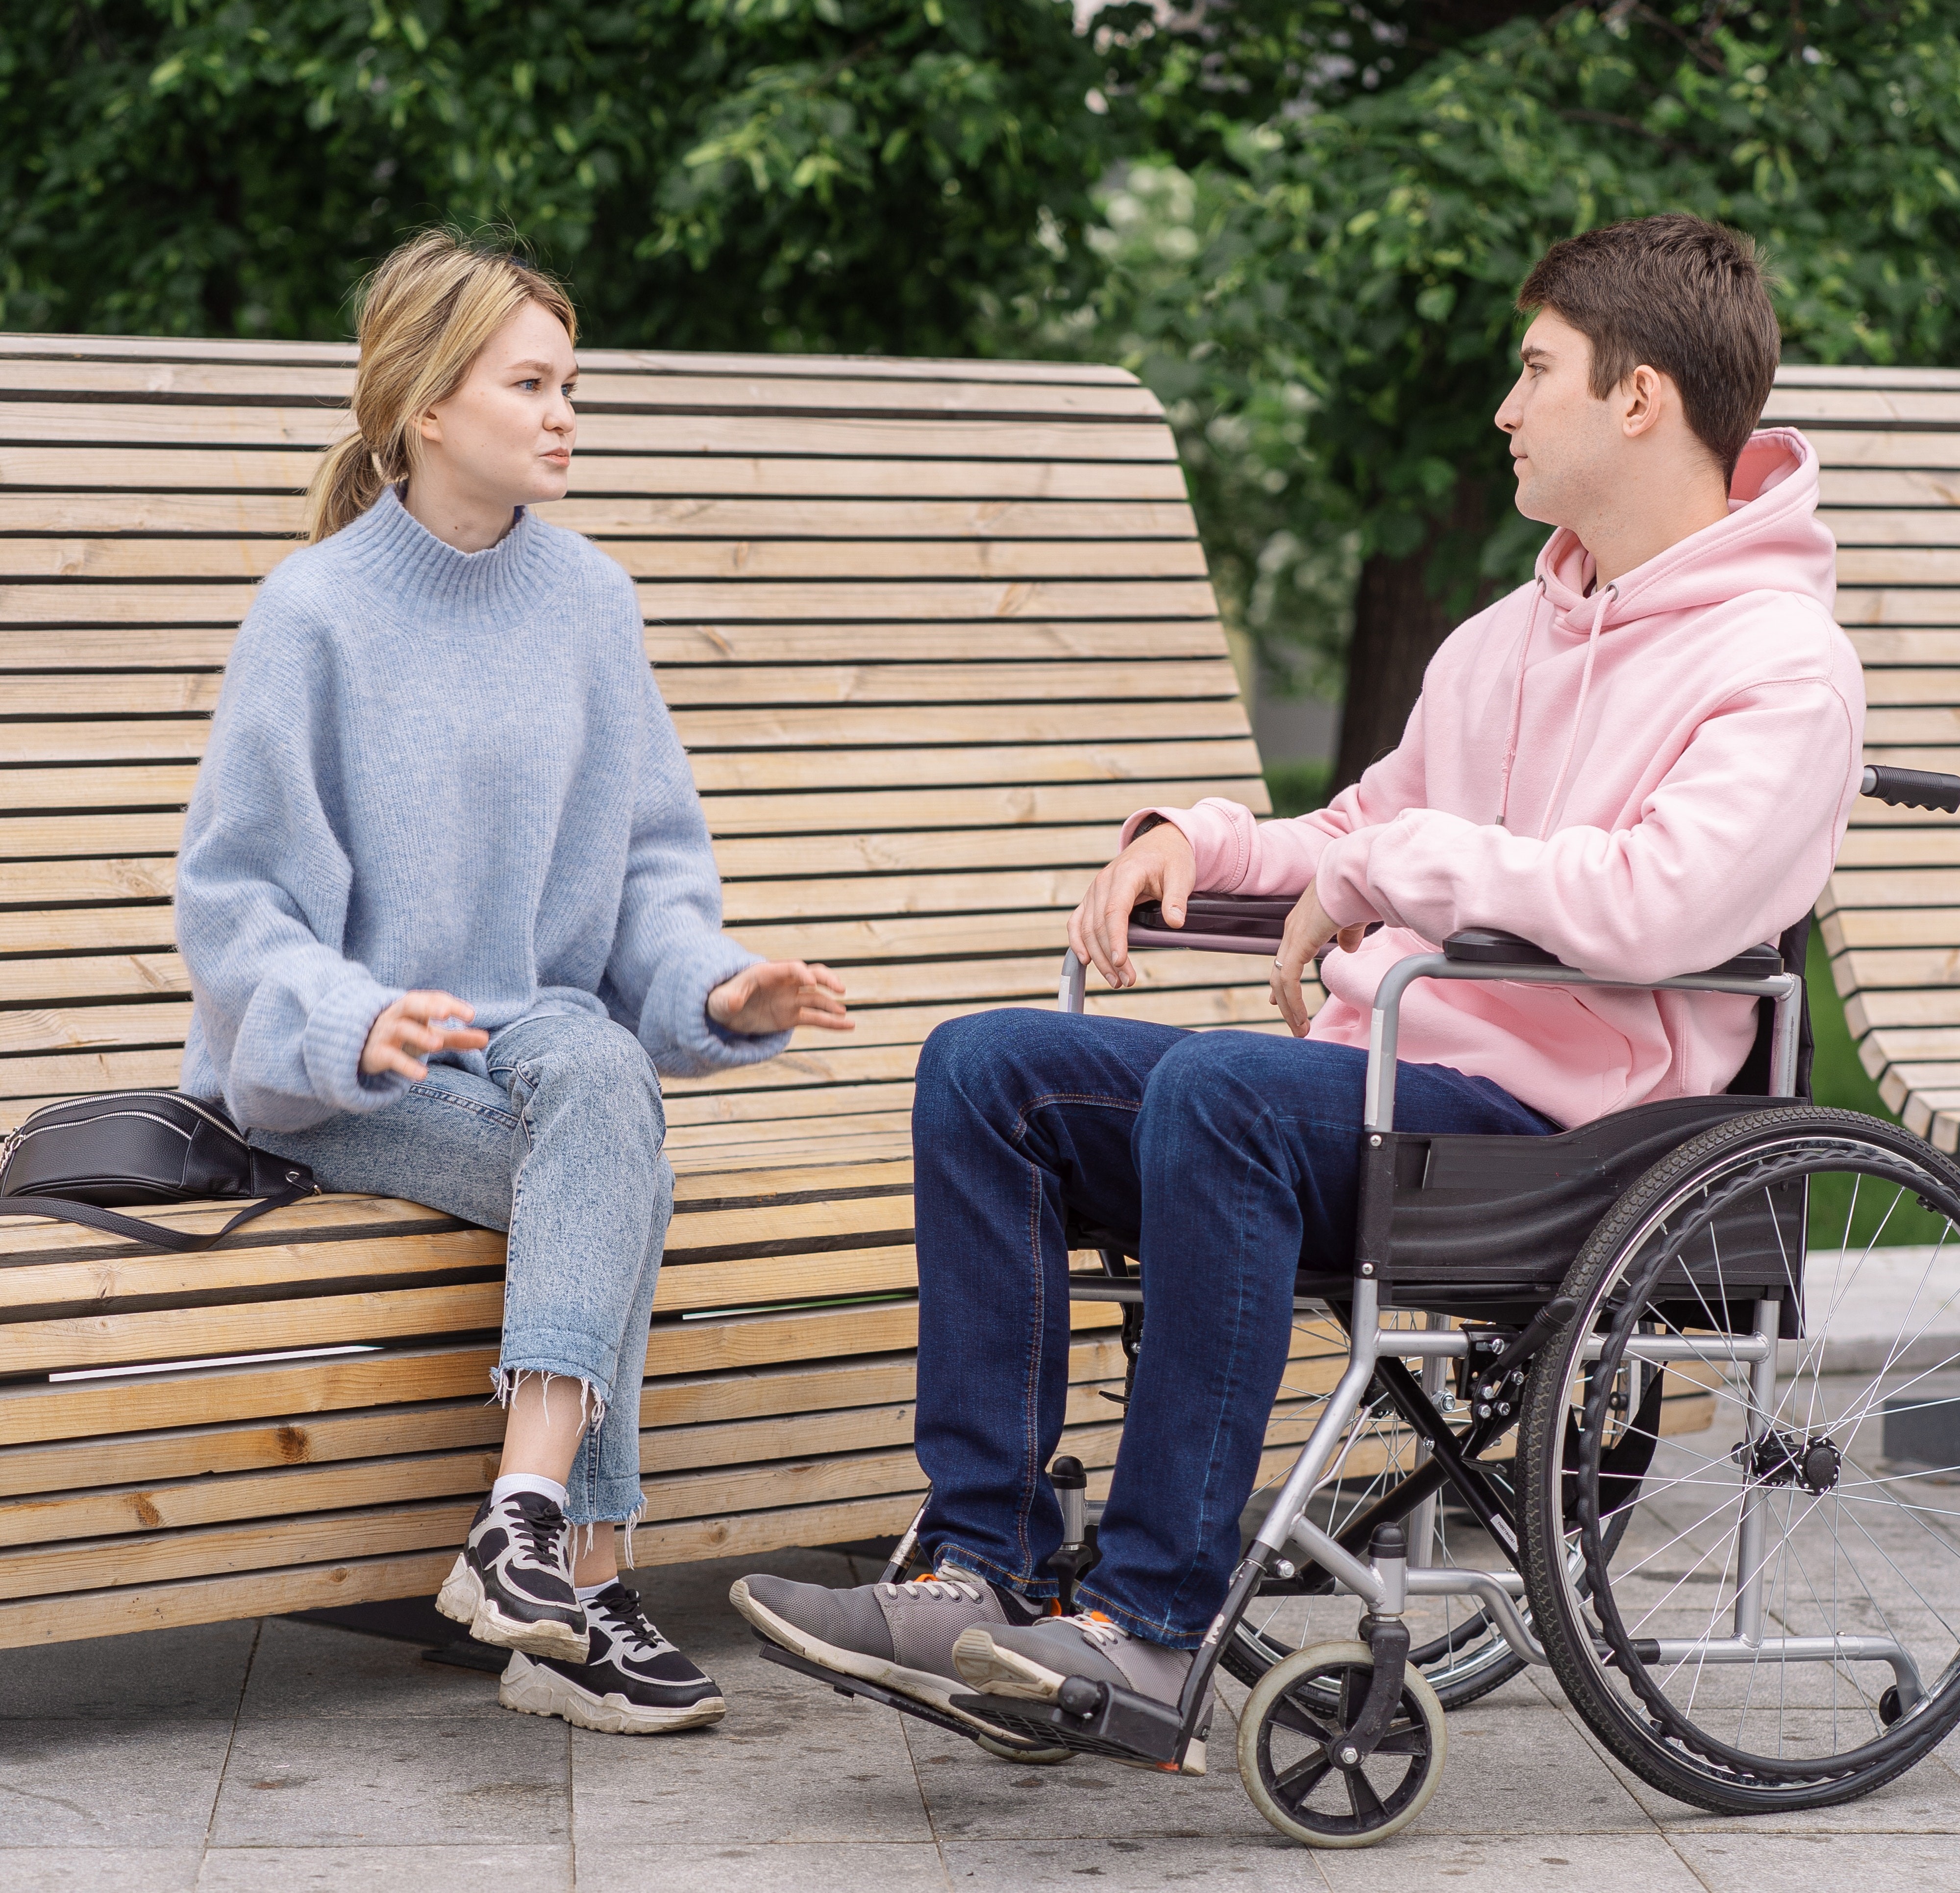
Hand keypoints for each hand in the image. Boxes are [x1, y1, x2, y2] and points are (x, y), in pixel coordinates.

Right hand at [360, 990, 489, 1080]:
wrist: (362, 1049)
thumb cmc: (404, 1037)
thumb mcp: (431, 1034)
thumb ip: (457, 1037)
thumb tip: (486, 1038)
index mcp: (414, 1007)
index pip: (433, 999)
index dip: (451, 1005)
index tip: (471, 1015)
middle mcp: (398, 1015)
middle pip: (411, 1004)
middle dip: (428, 1007)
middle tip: (446, 1014)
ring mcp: (385, 1033)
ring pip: (400, 1029)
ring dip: (418, 1034)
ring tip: (437, 1044)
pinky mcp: (377, 1054)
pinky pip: (390, 1057)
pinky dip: (405, 1065)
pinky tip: (422, 1075)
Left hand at [707, 961, 851, 1035]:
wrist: (723, 1013)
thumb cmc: (719, 999)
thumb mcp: (719, 999)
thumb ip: (728, 998)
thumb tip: (732, 1002)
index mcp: (768, 973)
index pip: (791, 968)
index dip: (803, 973)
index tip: (812, 983)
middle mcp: (784, 984)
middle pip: (812, 976)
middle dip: (827, 980)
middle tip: (840, 989)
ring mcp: (789, 1000)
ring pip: (817, 998)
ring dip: (832, 1005)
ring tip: (844, 1015)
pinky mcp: (791, 1016)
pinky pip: (815, 1018)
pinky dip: (832, 1022)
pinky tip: (849, 1025)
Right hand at [1067, 823, 1196, 990]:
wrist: (1159, 844)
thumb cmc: (1171, 858)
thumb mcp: (1181, 874)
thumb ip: (1176, 898)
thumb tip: (1174, 922)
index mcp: (1125, 874)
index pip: (1114, 911)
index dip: (1115, 939)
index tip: (1121, 962)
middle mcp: (1103, 882)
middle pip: (1097, 925)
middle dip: (1109, 957)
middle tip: (1125, 981)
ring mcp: (1095, 891)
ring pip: (1085, 928)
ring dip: (1096, 956)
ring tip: (1114, 980)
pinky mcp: (1093, 899)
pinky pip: (1078, 922)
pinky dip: (1078, 942)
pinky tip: (1085, 962)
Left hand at [1269, 883, 1367, 1036]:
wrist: (1353, 875)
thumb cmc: (1356, 891)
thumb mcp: (1351, 919)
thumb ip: (1347, 934)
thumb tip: (1348, 948)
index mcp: (1303, 922)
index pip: (1287, 956)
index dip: (1284, 980)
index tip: (1279, 1000)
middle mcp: (1292, 929)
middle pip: (1280, 972)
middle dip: (1285, 1000)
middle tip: (1293, 1023)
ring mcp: (1292, 936)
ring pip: (1282, 981)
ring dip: (1290, 1008)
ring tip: (1300, 1029)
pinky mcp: (1298, 943)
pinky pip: (1289, 980)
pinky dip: (1293, 1002)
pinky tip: (1301, 1018)